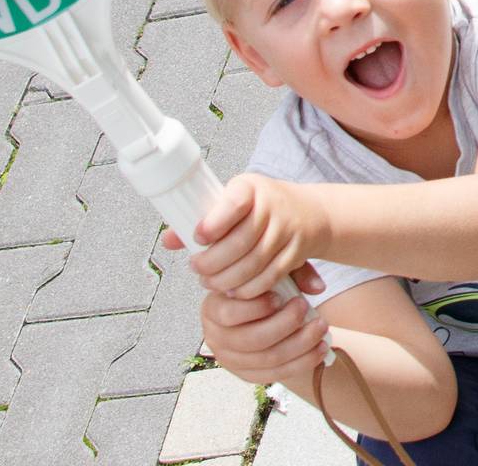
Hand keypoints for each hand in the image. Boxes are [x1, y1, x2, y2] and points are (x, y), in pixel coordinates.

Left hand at [173, 174, 330, 299]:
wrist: (310, 213)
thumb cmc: (260, 206)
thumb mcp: (233, 201)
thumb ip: (202, 220)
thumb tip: (168, 240)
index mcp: (251, 188)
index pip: (234, 204)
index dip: (214, 224)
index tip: (197, 237)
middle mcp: (272, 207)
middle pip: (240, 242)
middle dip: (212, 262)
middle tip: (197, 268)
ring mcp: (286, 231)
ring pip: (253, 264)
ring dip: (226, 279)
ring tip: (209, 281)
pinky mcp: (295, 254)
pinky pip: (268, 277)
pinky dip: (247, 289)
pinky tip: (232, 290)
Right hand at [194, 280, 332, 384]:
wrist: (256, 315)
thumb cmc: (262, 289)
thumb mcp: (271, 273)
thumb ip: (294, 273)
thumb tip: (317, 287)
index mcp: (213, 308)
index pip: (229, 314)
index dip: (256, 308)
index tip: (280, 297)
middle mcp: (216, 338)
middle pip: (251, 339)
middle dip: (284, 324)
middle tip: (305, 307)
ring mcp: (230, 360)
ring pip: (267, 359)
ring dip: (300, 344)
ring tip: (321, 326)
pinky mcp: (247, 375)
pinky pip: (276, 374)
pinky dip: (302, 362)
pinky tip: (321, 348)